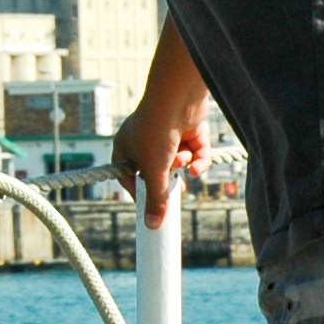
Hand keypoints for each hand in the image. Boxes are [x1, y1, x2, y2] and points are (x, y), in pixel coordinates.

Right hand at [111, 104, 207, 225]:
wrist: (178, 97)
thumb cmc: (156, 131)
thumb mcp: (154, 171)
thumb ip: (156, 199)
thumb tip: (152, 226)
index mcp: (126, 146)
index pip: (128, 176)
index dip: (139, 192)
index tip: (151, 207)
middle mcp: (145, 139)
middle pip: (157, 170)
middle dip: (168, 180)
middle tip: (176, 192)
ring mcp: (168, 133)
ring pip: (178, 161)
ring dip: (183, 165)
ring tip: (183, 162)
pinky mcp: (189, 129)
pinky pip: (194, 152)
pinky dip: (197, 160)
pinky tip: (197, 166)